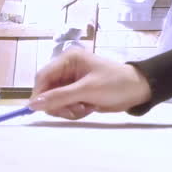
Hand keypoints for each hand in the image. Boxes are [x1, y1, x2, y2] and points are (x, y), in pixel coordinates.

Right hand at [28, 49, 152, 119]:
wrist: (138, 91)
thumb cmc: (115, 84)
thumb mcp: (87, 90)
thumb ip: (60, 97)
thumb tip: (33, 104)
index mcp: (68, 59)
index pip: (43, 77)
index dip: (39, 94)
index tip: (40, 110)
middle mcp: (67, 69)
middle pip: (46, 91)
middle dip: (58, 104)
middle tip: (74, 110)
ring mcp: (71, 82)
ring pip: (54, 101)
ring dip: (68, 109)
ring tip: (85, 108)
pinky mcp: (77, 94)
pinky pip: (65, 106)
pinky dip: (74, 111)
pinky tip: (89, 108)